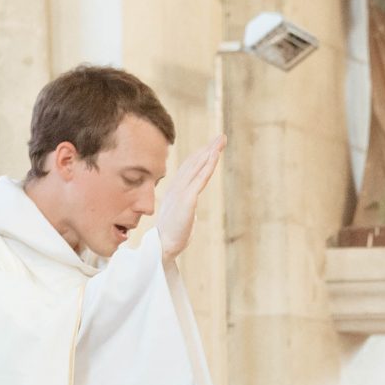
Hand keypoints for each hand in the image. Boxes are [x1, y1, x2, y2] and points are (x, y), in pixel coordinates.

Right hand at [156, 135, 224, 261]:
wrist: (163, 247)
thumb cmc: (173, 235)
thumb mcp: (181, 216)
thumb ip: (185, 208)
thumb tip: (190, 211)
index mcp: (175, 190)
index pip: (189, 167)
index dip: (200, 155)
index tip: (211, 146)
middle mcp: (177, 187)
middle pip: (194, 162)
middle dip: (208, 148)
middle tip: (221, 137)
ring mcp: (181, 192)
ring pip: (197, 167)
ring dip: (210, 152)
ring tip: (221, 140)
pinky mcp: (187, 200)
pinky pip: (200, 179)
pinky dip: (208, 165)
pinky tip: (215, 155)